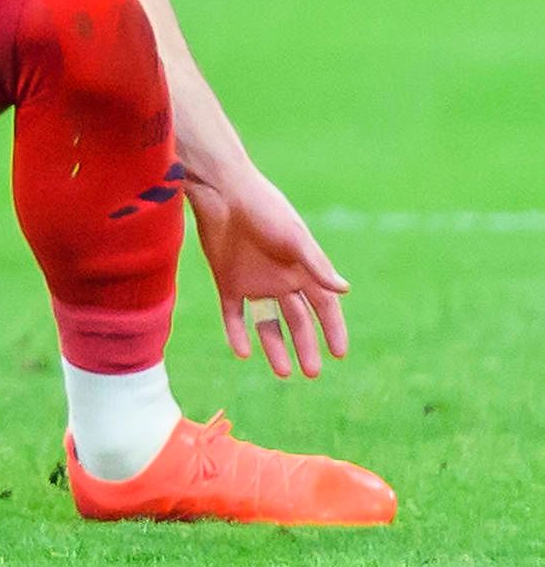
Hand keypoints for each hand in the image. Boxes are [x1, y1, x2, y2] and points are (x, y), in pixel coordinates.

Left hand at [184, 159, 348, 377]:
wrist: (223, 193)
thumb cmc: (264, 209)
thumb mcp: (293, 238)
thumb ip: (316, 266)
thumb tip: (344, 291)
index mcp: (303, 270)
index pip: (324, 308)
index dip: (333, 330)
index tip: (339, 354)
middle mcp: (282, 280)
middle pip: (297, 321)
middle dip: (306, 347)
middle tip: (311, 373)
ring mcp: (254, 282)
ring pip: (267, 323)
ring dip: (275, 347)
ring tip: (283, 373)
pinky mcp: (228, 281)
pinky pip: (234, 314)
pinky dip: (237, 332)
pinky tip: (242, 352)